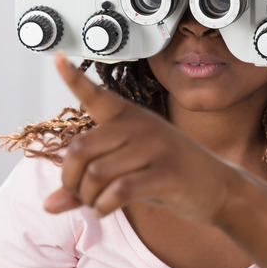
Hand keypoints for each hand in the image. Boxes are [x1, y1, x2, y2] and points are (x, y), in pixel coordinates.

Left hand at [43, 54, 237, 223]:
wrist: (217, 186)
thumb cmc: (167, 174)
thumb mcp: (127, 171)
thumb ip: (86, 183)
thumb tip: (49, 204)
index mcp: (129, 117)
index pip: (96, 94)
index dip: (74, 78)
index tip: (58, 58)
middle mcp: (140, 126)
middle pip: (79, 150)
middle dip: (71, 181)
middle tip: (81, 194)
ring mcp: (155, 148)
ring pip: (96, 174)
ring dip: (88, 198)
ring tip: (98, 204)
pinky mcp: (165, 173)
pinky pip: (118, 191)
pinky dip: (103, 206)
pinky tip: (106, 209)